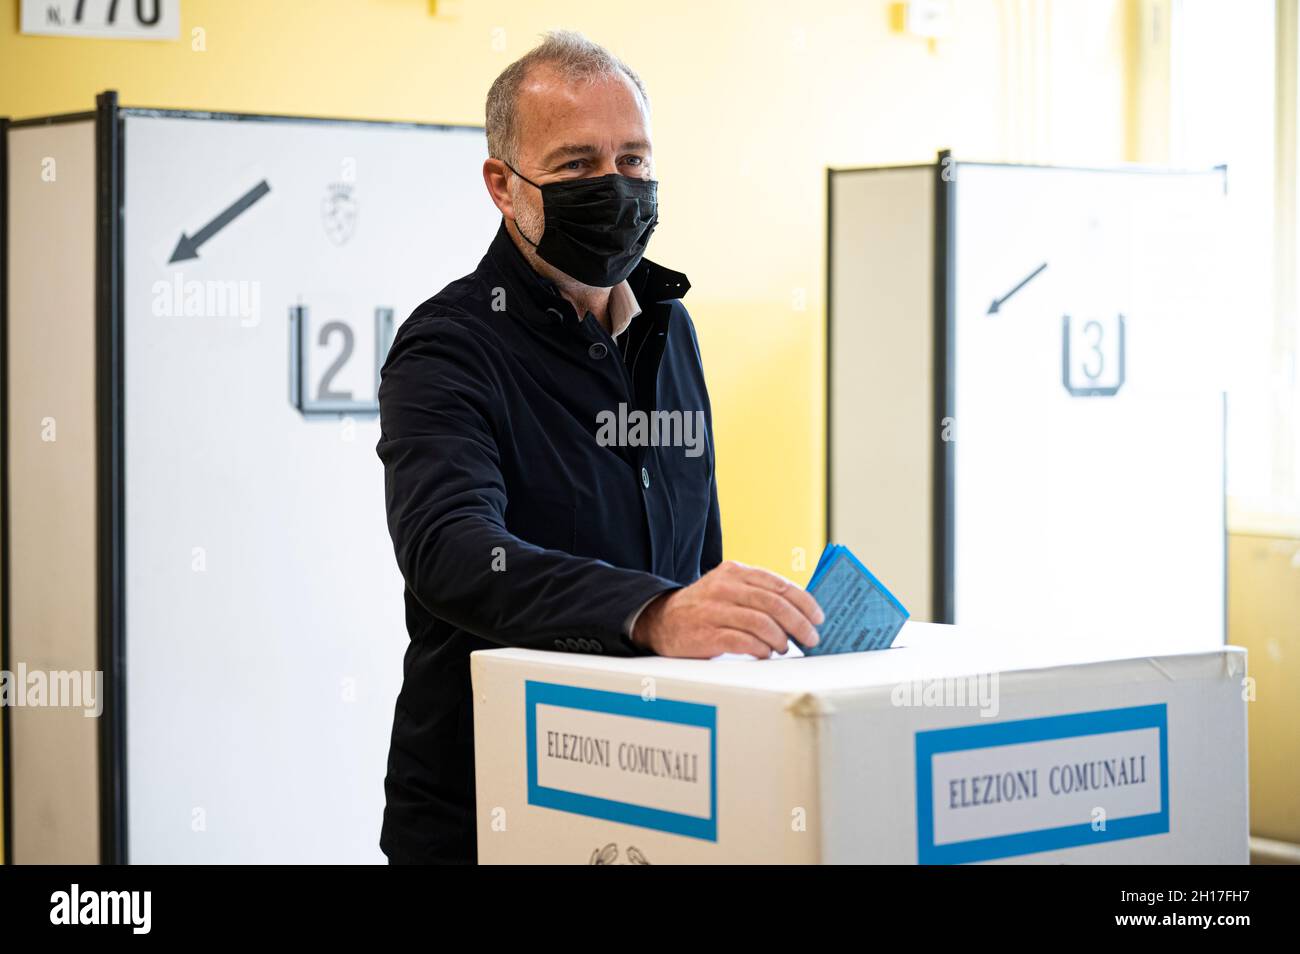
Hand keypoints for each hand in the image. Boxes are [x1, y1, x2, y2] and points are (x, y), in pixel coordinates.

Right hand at [631, 560, 822, 657]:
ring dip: (780, 639)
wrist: (660, 620)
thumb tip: (800, 611)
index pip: (778, 584)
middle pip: (774, 604)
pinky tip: (766, 653)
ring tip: (785, 648)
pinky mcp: (706, 634)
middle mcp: (725, 587)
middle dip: (799, 624)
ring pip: (761, 623)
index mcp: (735, 572)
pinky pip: (743, 642)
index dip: (804, 602)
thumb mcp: (729, 588)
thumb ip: (757, 593)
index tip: (818, 617)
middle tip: (811, 638)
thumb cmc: (704, 607)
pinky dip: (760, 649)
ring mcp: (714, 611)